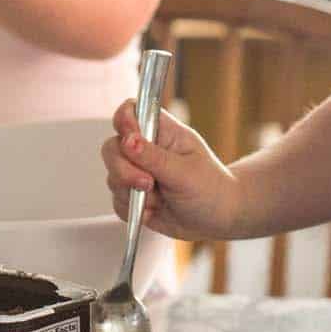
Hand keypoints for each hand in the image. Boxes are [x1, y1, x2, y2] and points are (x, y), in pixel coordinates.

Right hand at [100, 99, 241, 243]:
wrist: (217, 219)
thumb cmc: (210, 188)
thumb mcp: (185, 172)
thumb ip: (154, 157)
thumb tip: (128, 140)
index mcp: (162, 132)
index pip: (131, 112)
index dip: (124, 122)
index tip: (130, 140)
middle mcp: (145, 149)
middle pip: (113, 147)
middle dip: (124, 169)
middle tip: (148, 183)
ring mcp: (137, 173)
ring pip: (112, 176)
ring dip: (132, 193)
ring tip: (159, 201)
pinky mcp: (133, 196)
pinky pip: (117, 201)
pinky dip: (133, 210)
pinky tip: (154, 212)